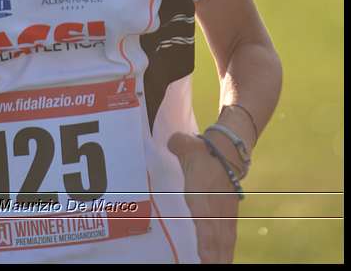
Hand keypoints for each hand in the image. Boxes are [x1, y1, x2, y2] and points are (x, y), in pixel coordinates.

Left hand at [168, 132, 239, 263]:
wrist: (229, 150)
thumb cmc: (204, 151)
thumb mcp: (186, 145)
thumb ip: (176, 145)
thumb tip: (172, 142)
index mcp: (202, 194)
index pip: (204, 221)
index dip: (204, 241)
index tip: (203, 258)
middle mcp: (214, 208)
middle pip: (215, 238)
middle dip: (212, 257)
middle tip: (207, 267)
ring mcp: (224, 214)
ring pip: (224, 241)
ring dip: (220, 257)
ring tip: (215, 268)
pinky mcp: (229, 217)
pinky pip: (228, 239)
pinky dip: (226, 252)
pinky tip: (223, 262)